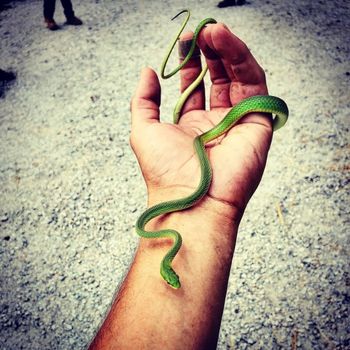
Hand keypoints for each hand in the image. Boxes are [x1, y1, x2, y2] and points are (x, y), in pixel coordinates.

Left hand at [130, 23, 271, 219]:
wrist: (191, 200)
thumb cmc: (164, 171)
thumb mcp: (142, 130)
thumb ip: (143, 100)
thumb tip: (147, 72)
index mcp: (192, 125)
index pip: (195, 87)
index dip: (191, 63)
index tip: (185, 41)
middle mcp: (217, 122)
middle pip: (219, 79)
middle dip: (211, 53)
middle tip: (201, 32)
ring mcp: (238, 122)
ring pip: (239, 78)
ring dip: (228, 51)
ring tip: (213, 31)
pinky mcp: (258, 122)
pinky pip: (256, 85)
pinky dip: (243, 61)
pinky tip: (226, 42)